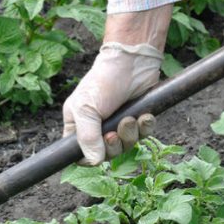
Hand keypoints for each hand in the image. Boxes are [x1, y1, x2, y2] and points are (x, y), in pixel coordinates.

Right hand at [62, 42, 163, 164]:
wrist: (132, 61)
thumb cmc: (103, 82)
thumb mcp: (86, 109)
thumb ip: (87, 138)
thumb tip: (94, 162)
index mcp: (78, 127)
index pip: (80, 155)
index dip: (90, 159)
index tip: (98, 151)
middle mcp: (97, 128)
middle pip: (107, 155)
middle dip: (114, 146)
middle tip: (114, 132)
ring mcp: (118, 124)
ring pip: (126, 146)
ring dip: (130, 135)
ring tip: (130, 118)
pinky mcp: (137, 119)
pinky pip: (143, 135)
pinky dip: (145, 128)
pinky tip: (144, 115)